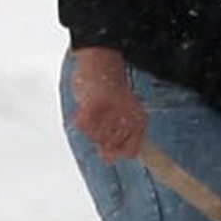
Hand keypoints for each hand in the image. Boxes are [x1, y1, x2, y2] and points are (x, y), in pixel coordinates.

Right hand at [70, 48, 147, 162]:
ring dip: (91, 126)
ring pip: (95, 138)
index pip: (130, 151)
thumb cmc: (112, 87)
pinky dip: (81, 118)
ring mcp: (111, 116)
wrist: (104, 60)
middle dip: (102, 135)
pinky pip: (83, 127)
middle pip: (109, 147)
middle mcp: (128, 120)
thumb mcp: (124, 113)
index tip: (110, 149)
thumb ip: (120, 138)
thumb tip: (108, 159)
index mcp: (138, 121)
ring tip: (96, 109)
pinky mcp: (94, 109)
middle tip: (102, 117)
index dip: (116, 152)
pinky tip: (87, 106)